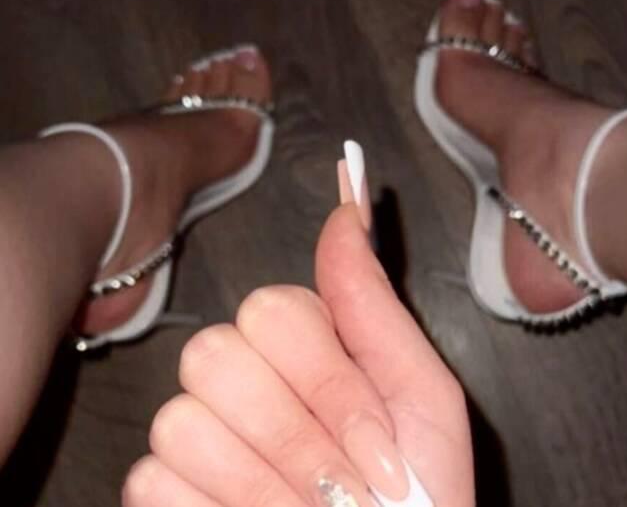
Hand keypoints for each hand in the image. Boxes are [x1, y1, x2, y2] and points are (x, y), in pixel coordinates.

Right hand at [123, 204, 474, 506]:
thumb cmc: (418, 497)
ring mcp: (194, 430)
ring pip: (182, 418)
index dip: (329, 382)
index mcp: (305, 344)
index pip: (273, 308)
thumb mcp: (420, 395)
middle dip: (295, 435)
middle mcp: (241, 373)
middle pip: (214, 352)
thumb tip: (349, 202)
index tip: (381, 443)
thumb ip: (373, 303)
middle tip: (349, 487)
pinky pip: (153, 479)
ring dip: (262, 485)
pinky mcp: (158, 490)